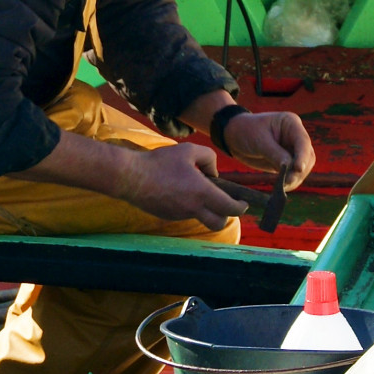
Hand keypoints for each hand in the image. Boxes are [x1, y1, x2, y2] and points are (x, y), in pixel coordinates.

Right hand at [124, 141, 248, 228]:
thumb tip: (213, 174)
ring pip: (201, 217)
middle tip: (225, 204)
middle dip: (226, 216)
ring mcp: (180, 215)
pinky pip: (185, 214)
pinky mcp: (168, 216)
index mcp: (202, 193)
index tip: (243, 203)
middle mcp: (193, 208)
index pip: (230, 209)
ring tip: (194, 189)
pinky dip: (188, 206)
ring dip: (205, 209)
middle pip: (219, 223)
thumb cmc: (160, 161)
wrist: (131, 177)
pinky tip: (178, 191)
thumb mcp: (188, 150)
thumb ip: (208, 158)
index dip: (240, 207)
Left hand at [222, 109, 314, 191]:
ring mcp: (292, 149)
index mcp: (291, 123)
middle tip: (288, 182)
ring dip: (296, 178)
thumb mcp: (259, 141)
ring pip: (303, 166)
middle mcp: (295, 136)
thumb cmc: (246, 131)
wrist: (234, 136)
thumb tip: (290, 167)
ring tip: (284, 186)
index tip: (298, 169)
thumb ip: (275, 154)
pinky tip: (282, 187)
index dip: (302, 156)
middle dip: (299, 170)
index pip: (303, 141)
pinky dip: (290, 181)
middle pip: (307, 155)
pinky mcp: (287, 161)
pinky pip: (293, 173)